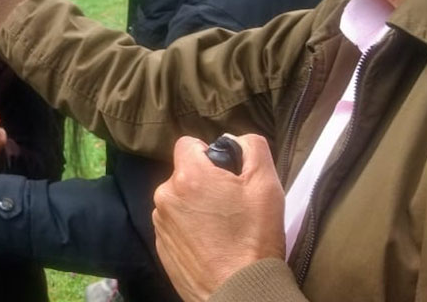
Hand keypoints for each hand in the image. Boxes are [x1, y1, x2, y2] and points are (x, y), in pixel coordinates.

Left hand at [152, 134, 285, 301]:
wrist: (239, 291)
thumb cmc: (254, 238)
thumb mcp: (266, 185)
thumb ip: (252, 148)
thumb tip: (236, 139)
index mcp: (188, 176)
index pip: (188, 144)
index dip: (209, 153)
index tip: (226, 173)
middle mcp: (165, 195)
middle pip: (184, 173)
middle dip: (205, 182)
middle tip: (231, 204)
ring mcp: (160, 222)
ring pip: (178, 199)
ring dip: (196, 206)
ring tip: (222, 228)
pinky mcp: (161, 246)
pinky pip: (174, 224)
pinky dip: (189, 228)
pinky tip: (211, 243)